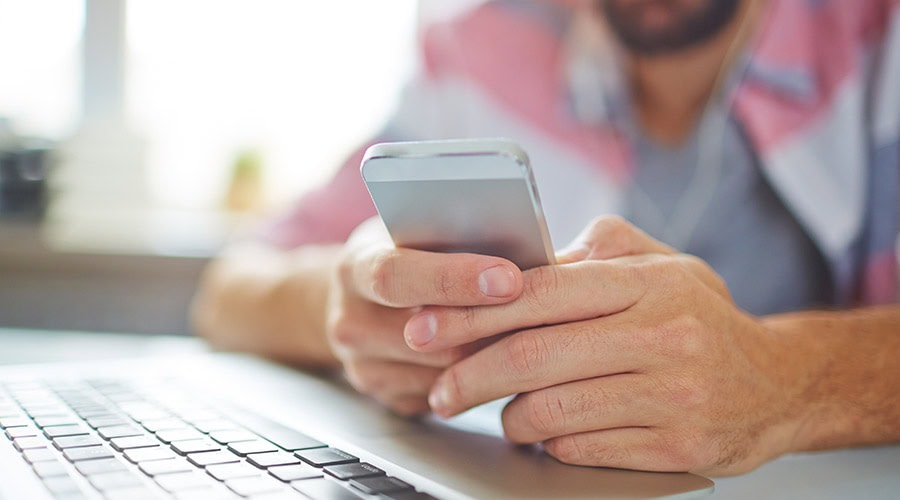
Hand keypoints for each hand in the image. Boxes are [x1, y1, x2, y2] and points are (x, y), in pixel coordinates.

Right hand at [325, 217, 524, 414]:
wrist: (358, 299)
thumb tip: (524, 250)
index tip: (508, 279)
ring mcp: (363, 366)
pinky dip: (479, 377)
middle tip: (540, 313)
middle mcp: (350, 320)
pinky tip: (506, 356)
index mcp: (355, 268)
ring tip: (534, 332)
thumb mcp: (415, 231)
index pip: (396, 275)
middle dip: (486, 325)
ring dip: (489, 353)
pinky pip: (442, 395)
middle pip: (422, 334)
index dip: (453, 279)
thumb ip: (451, 238)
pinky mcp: (385, 396)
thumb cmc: (403, 254)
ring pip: (440, 371)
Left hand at [405, 216, 796, 474]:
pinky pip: (582, 450)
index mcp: (649, 282)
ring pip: (550, 412)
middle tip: (439, 389)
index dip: (470, 313)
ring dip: (508, 417)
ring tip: (501, 412)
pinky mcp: (678, 449)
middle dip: (467, 375)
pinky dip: (550, 444)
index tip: (426, 327)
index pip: (537, 293)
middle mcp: (664, 336)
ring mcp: (673, 396)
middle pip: (532, 357)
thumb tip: (520, 263)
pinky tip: (548, 434)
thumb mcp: (661, 263)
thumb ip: (595, 250)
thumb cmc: (700, 316)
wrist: (777, 385)